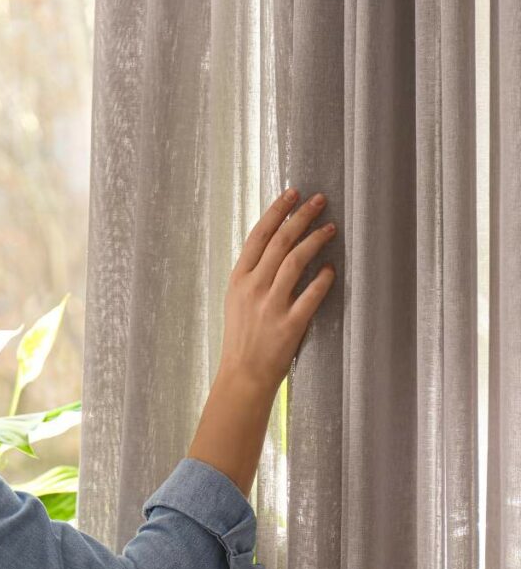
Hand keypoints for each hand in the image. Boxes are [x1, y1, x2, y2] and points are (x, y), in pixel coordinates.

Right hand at [218, 188, 337, 395]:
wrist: (243, 374)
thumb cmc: (242, 337)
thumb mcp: (236, 300)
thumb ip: (253, 275)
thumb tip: (275, 246)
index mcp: (238, 280)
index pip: (258, 236)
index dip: (277, 212)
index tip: (293, 193)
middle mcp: (253, 288)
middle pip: (279, 243)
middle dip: (301, 217)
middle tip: (320, 200)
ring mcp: (270, 306)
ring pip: (295, 262)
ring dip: (315, 241)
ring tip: (331, 228)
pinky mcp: (289, 325)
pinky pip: (311, 296)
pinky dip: (323, 280)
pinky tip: (332, 269)